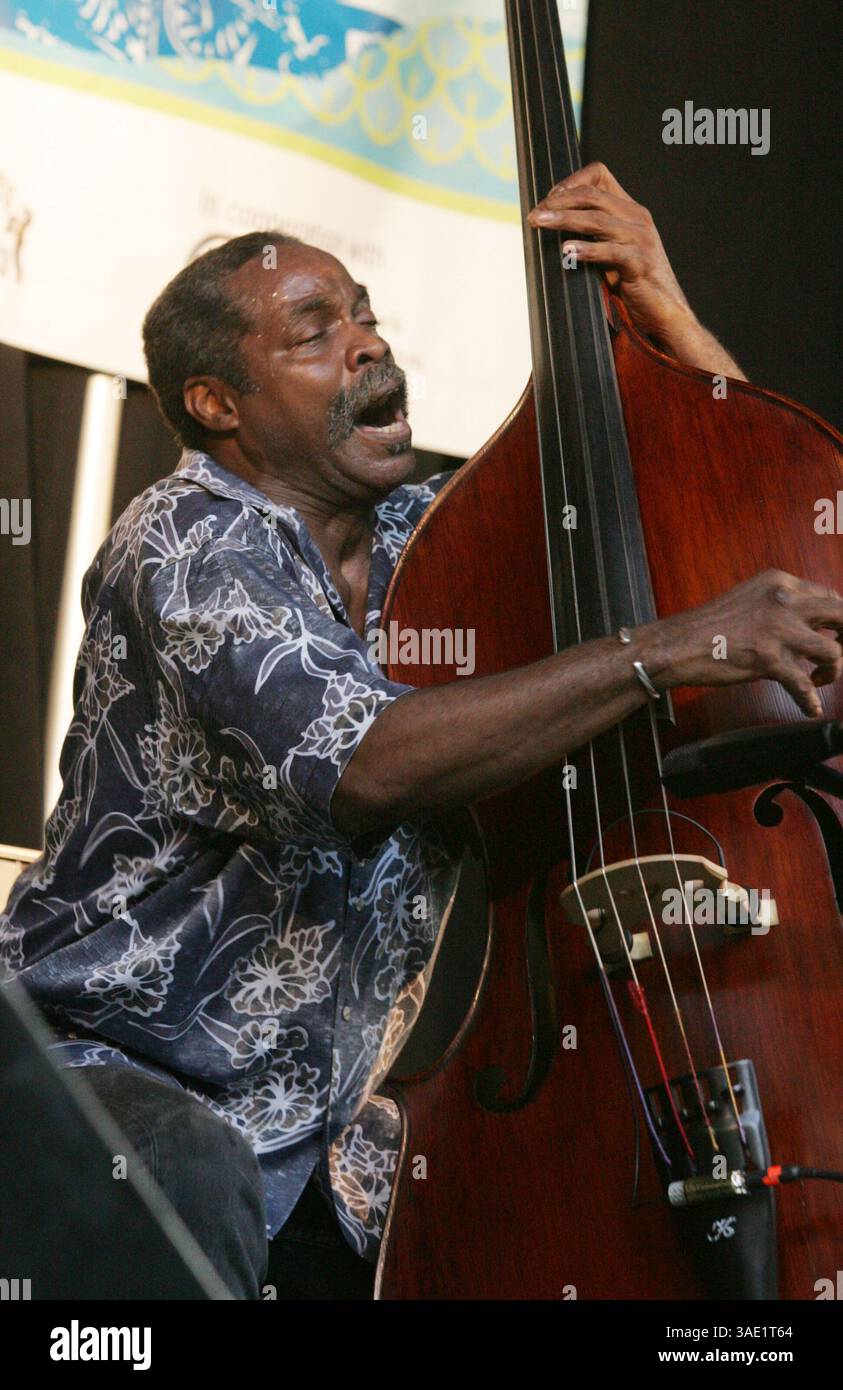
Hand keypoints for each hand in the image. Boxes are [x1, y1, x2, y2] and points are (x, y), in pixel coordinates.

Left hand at [527, 162, 693, 346]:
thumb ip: (593, 232)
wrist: (664, 309)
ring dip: (564, 220)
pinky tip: (567, 252)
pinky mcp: (639, 263)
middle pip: (592, 196)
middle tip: (535, 215)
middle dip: (558, 203)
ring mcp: (640, 239)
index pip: (599, 175)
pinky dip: (586, 250)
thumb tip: (554, 223)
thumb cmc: (634, 281)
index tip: (549, 199)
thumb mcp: (612, 248)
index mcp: (630, 209)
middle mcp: (637, 218)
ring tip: (541, 223)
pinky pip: (609, 251)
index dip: (571, 182)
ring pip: (596, 220)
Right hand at [639, 570, 842, 717]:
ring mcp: (778, 630)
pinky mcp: (768, 658)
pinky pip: (802, 685)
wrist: (679, 644)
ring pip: (832, 651)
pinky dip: (809, 700)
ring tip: (819, 679)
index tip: (836, 634)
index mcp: (780, 583)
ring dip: (833, 670)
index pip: (829, 596)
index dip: (837, 620)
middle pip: (842, 615)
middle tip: (840, 655)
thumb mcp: (750, 599)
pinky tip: (810, 708)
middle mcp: (784, 601)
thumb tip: (804, 625)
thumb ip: (779, 606)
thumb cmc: (708, 626)